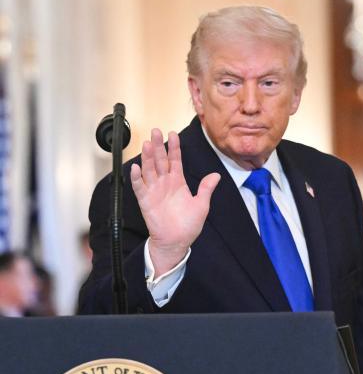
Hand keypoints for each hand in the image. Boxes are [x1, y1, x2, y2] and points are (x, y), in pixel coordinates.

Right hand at [131, 128, 220, 276]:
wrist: (177, 242)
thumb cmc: (188, 226)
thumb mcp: (202, 205)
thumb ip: (206, 189)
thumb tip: (215, 175)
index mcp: (178, 182)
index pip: (175, 160)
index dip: (174, 147)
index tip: (174, 133)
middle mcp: (165, 183)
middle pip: (160, 160)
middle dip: (158, 146)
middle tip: (156, 131)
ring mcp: (154, 191)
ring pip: (149, 170)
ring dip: (147, 157)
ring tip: (147, 144)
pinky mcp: (145, 201)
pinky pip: (139, 187)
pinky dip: (136, 178)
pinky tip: (135, 167)